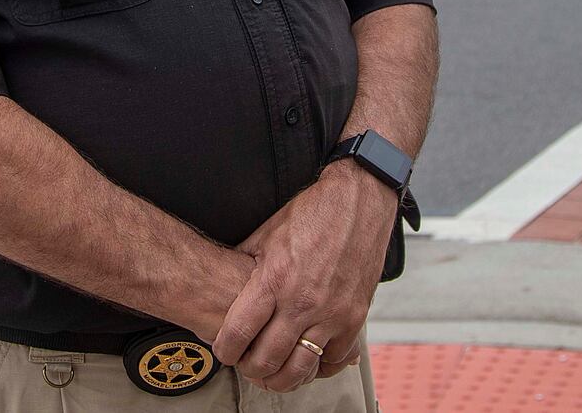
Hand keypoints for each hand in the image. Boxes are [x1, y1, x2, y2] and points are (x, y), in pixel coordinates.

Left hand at [212, 161, 398, 391]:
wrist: (357, 203)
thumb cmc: (312, 214)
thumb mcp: (266, 234)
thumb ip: (245, 264)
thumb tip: (226, 283)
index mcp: (274, 279)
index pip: (239, 332)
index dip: (226, 350)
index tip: (224, 352)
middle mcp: (302, 301)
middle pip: (267, 358)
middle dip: (251, 370)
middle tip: (246, 368)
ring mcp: (331, 313)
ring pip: (300, 368)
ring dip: (282, 379)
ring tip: (273, 375)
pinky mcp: (354, 317)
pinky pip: (333, 359)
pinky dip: (319, 367)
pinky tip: (308, 363)